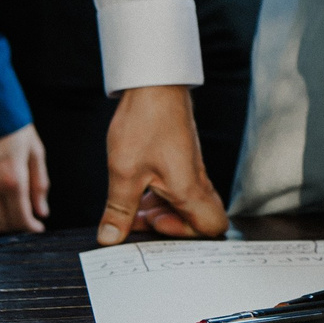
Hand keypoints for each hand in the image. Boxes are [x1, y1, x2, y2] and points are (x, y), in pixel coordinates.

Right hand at [0, 124, 50, 233]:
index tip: (36, 228)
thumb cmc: (12, 126)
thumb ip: (39, 184)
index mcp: (13, 179)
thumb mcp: (35, 151)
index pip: (20, 218)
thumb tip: (42, 212)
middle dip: (15, 224)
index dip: (30, 227)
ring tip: (5, 209)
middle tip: (23, 216)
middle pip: (1, 224)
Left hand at [97, 85, 227, 244]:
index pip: (213, 227)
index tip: (155, 225)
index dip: (186, 236)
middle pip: (198, 218)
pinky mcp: (181, 159)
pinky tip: (134, 189)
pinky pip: (177, 188)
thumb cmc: (145, 122)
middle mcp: (196, 180)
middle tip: (139, 219)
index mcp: (190, 188)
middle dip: (169, 227)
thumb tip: (111, 238)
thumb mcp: (124, 172)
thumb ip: (119, 210)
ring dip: (160, 211)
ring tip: (131, 207)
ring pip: (185, 203)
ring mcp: (190, 169)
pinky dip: (158, 196)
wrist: (154, 84)